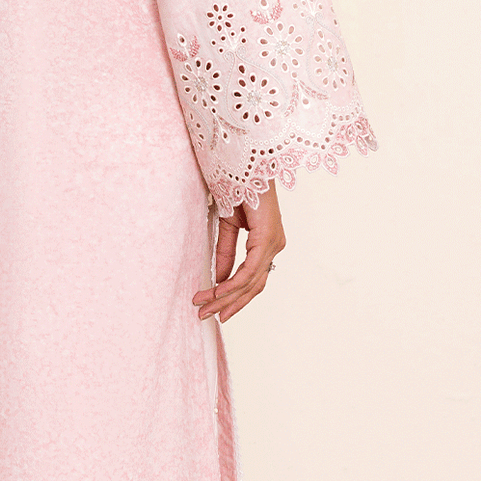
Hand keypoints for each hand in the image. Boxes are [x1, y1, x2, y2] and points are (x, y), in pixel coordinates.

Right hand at [193, 186, 285, 323]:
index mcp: (268, 243)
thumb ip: (225, 254)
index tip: (214, 309)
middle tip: (206, 316)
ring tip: (205, 307)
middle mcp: (275, 246)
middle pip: (253, 286)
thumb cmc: (238, 187)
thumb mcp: (228, 227)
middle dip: (228, 304)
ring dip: (226, 297)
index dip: (234, 297)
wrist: (243, 164)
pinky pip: (250, 270)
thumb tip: (218, 280)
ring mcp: (274, 243)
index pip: (253, 279)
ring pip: (251, 282)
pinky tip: (217, 292)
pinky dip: (232, 283)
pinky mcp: (268, 238)